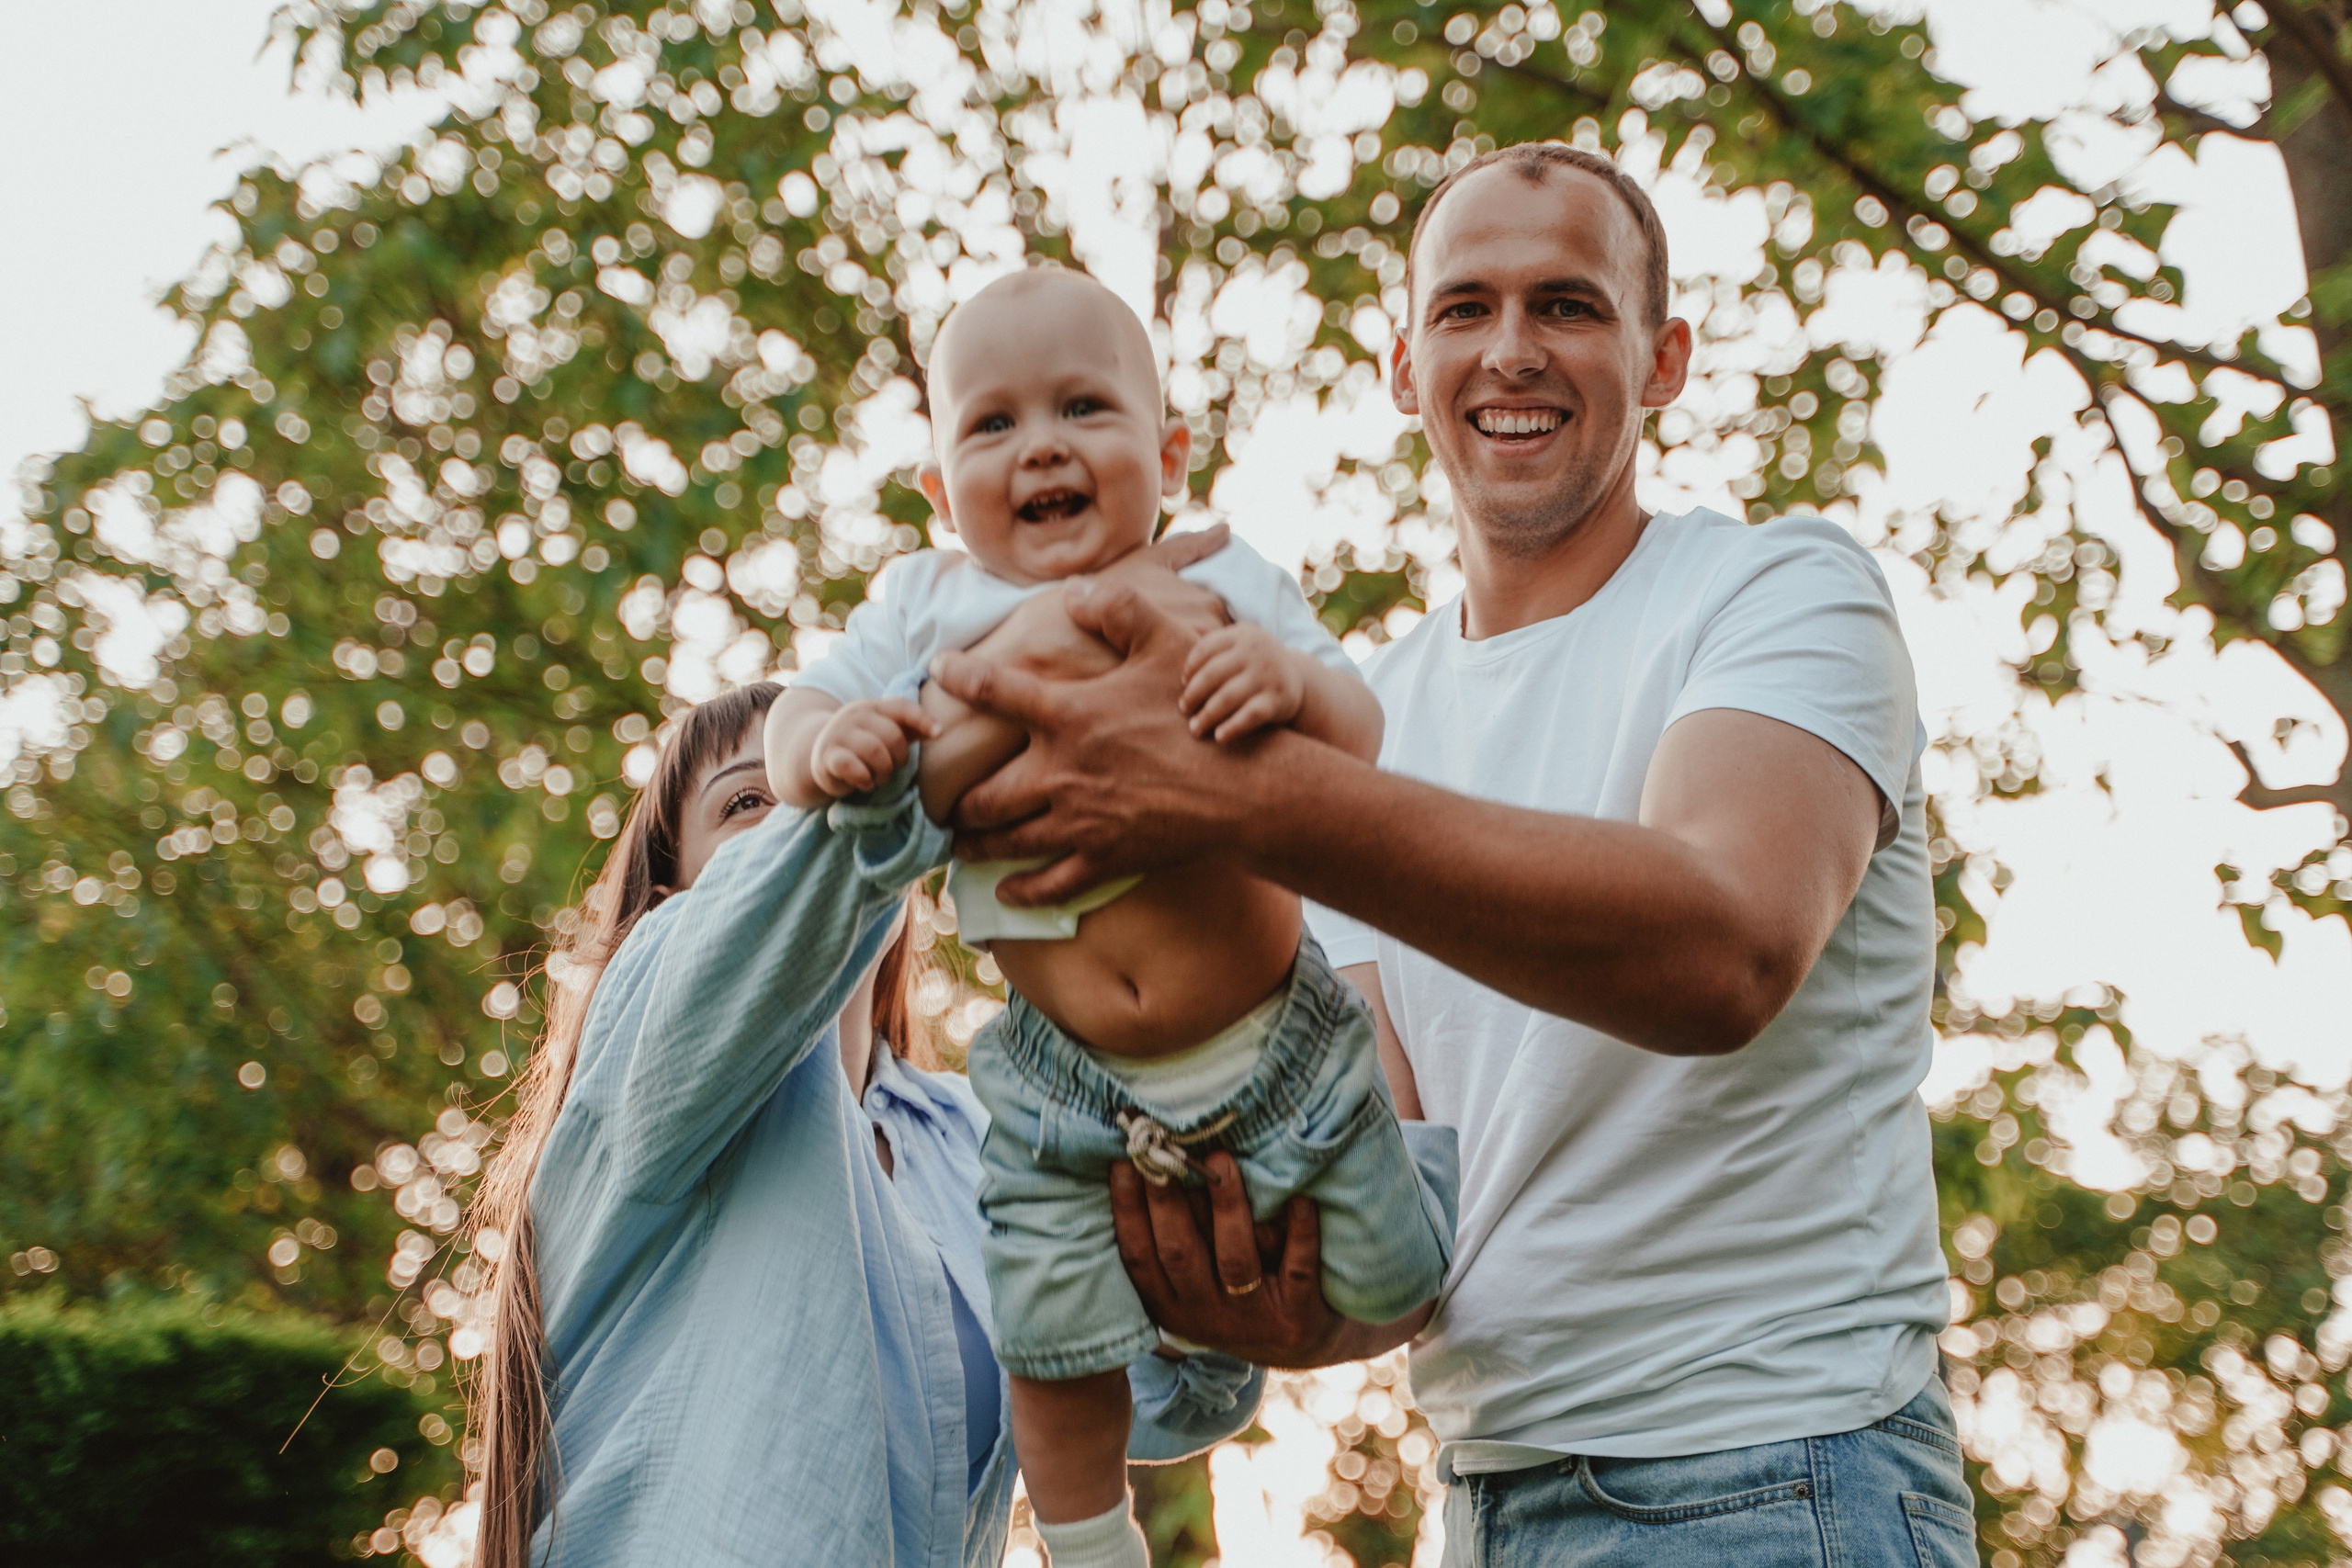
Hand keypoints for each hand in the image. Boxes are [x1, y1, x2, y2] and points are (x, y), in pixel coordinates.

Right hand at [810, 697, 936, 796]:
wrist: (821, 755)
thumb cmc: (863, 744)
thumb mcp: (886, 732)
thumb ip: (910, 728)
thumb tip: (939, 730)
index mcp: (873, 706)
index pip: (901, 707)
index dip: (922, 719)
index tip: (939, 734)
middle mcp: (855, 715)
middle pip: (892, 735)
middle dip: (900, 757)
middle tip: (894, 768)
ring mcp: (838, 734)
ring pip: (874, 751)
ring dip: (884, 771)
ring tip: (880, 777)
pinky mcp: (827, 756)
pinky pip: (852, 767)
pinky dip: (865, 779)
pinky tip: (865, 783)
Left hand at [928, 570, 1254, 904]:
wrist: (1243, 791)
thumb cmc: (1202, 716)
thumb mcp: (1168, 646)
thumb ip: (1120, 611)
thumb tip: (1075, 588)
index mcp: (1070, 716)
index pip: (995, 691)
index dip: (959, 678)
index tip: (936, 672)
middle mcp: (1062, 773)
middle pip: (983, 794)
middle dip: (955, 799)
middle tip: (940, 798)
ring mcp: (1079, 822)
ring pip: (1005, 840)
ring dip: (974, 843)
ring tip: (959, 842)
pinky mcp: (1103, 860)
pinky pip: (1047, 885)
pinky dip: (1018, 890)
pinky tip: (1002, 890)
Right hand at [1110, 1154, 1344, 1367]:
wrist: (1297, 1343)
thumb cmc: (1234, 1291)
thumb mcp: (1193, 1282)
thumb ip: (1173, 1240)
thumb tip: (1147, 1165)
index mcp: (1170, 1307)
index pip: (1138, 1258)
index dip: (1127, 1211)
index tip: (1124, 1163)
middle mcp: (1206, 1317)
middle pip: (1180, 1255)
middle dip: (1168, 1202)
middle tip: (1165, 1154)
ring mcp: (1253, 1319)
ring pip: (1236, 1260)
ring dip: (1227, 1208)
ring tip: (1220, 1161)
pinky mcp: (1297, 1318)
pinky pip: (1298, 1269)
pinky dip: (1301, 1234)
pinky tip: (1300, 1199)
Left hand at [1180, 622, 1305, 743]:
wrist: (1297, 680)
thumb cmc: (1254, 665)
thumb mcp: (1240, 645)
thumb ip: (1212, 645)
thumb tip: (1168, 645)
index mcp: (1242, 634)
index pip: (1204, 650)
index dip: (1189, 669)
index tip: (1183, 684)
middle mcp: (1256, 651)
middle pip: (1211, 674)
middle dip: (1193, 694)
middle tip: (1184, 709)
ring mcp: (1268, 675)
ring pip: (1226, 698)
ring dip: (1206, 716)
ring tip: (1195, 728)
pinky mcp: (1277, 700)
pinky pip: (1249, 716)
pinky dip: (1232, 728)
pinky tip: (1219, 737)